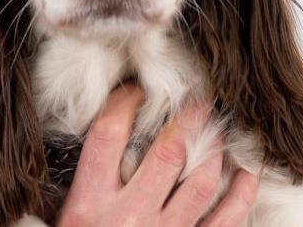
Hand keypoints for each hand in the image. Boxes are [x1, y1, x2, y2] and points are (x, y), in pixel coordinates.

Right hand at [56, 84, 258, 226]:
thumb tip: (77, 152)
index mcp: (89, 204)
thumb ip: (66, 192)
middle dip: (187, 117)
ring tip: (221, 127)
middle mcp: (129, 216)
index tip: (135, 90)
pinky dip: (241, 196)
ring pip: (203, 182)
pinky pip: (225, 222)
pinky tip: (246, 174)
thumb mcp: (57, 226)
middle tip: (200, 95)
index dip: (125, 103)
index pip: (109, 135)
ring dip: (216, 149)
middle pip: (167, 151)